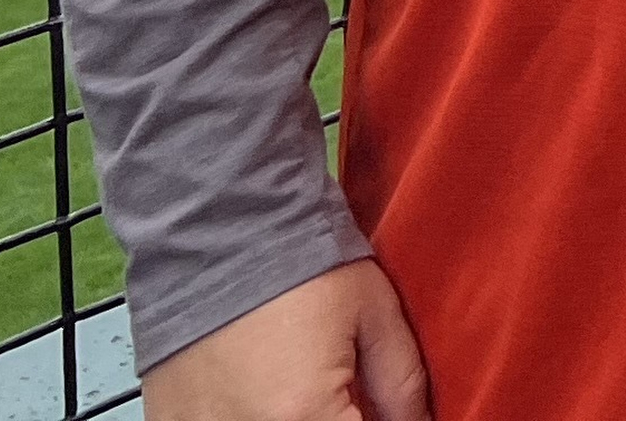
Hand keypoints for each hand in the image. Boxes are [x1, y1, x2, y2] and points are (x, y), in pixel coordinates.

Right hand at [145, 262, 429, 420]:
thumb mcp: (376, 314)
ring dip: (287, 417)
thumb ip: (401, 385)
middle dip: (333, 419)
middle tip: (340, 394)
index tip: (374, 411)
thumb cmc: (303, 262)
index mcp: (303, 414)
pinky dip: (242, 417)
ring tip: (291, 383)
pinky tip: (254, 393)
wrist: (223, 223)